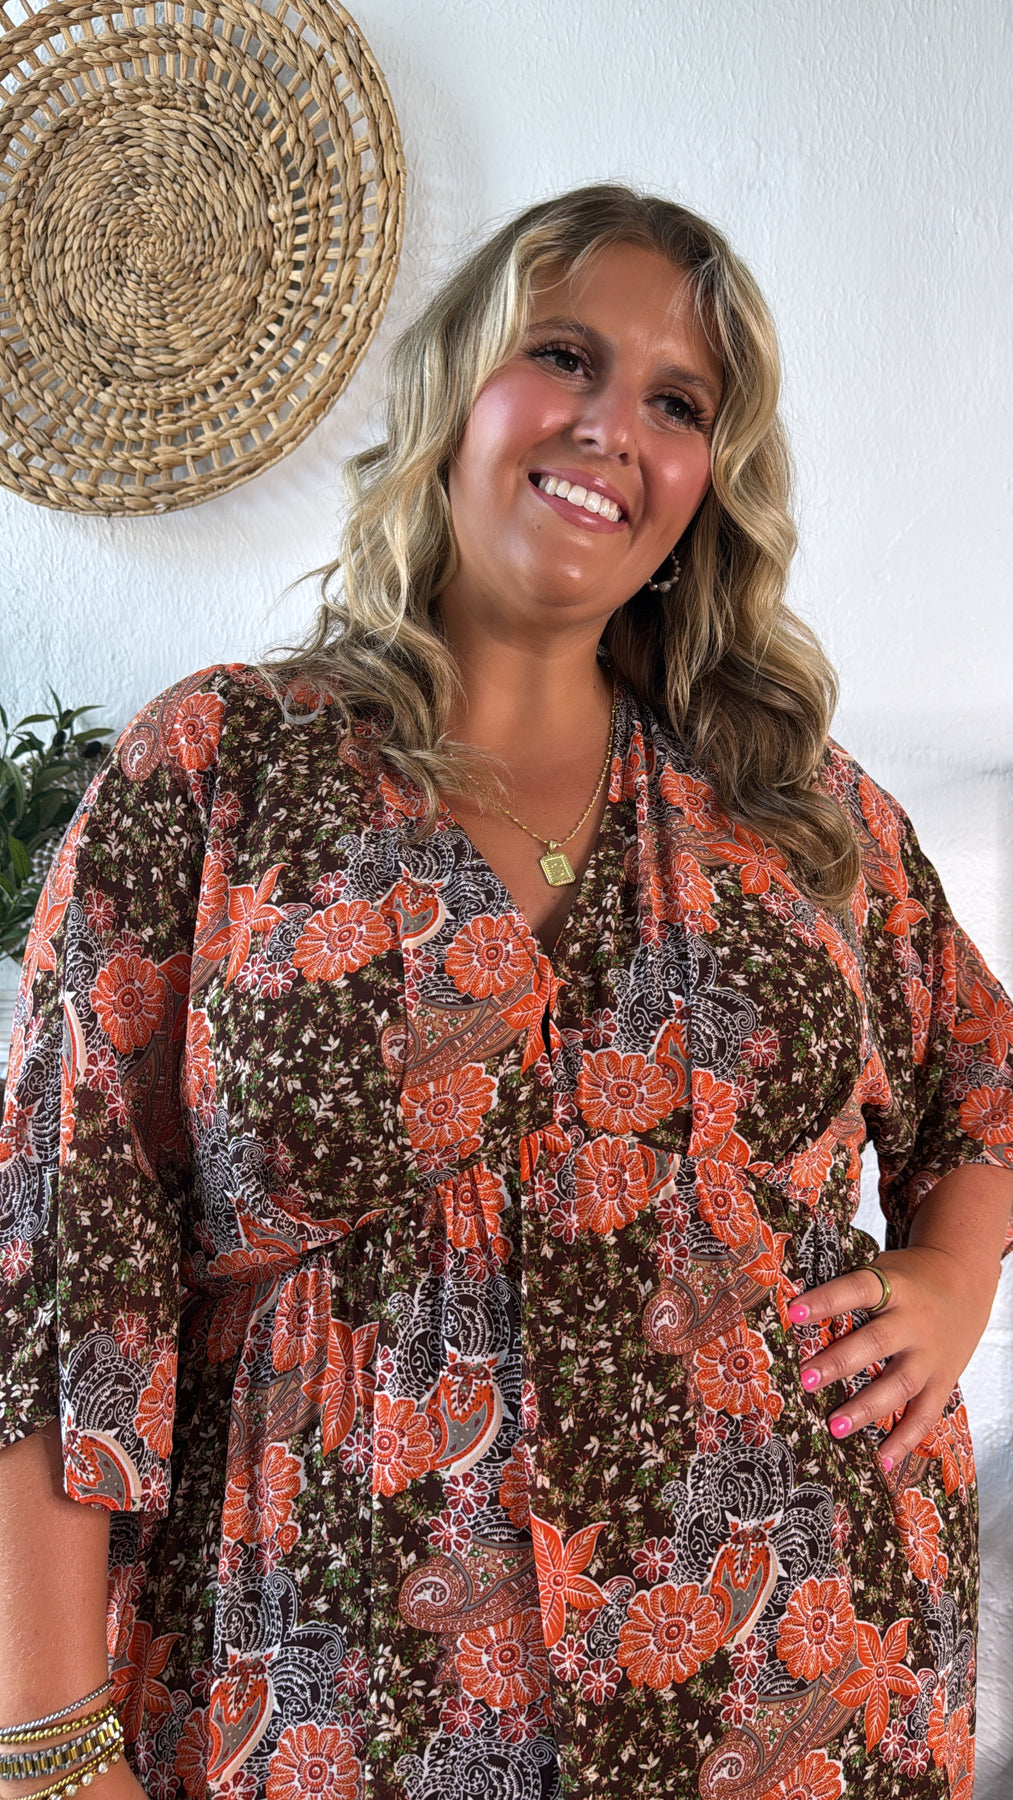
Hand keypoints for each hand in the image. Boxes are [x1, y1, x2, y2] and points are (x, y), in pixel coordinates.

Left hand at [786, 1243, 999, 1469]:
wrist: (964, 1280)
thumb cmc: (908, 1278)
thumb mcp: (883, 1270)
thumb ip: (851, 1291)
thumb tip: (795, 1313)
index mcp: (895, 1285)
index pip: (858, 1288)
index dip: (827, 1300)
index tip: (794, 1312)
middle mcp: (914, 1321)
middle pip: (877, 1342)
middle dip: (840, 1362)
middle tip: (806, 1379)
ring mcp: (931, 1354)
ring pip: (900, 1383)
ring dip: (866, 1407)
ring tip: (834, 1426)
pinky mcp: (944, 1379)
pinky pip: (926, 1414)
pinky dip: (905, 1439)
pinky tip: (883, 1461)